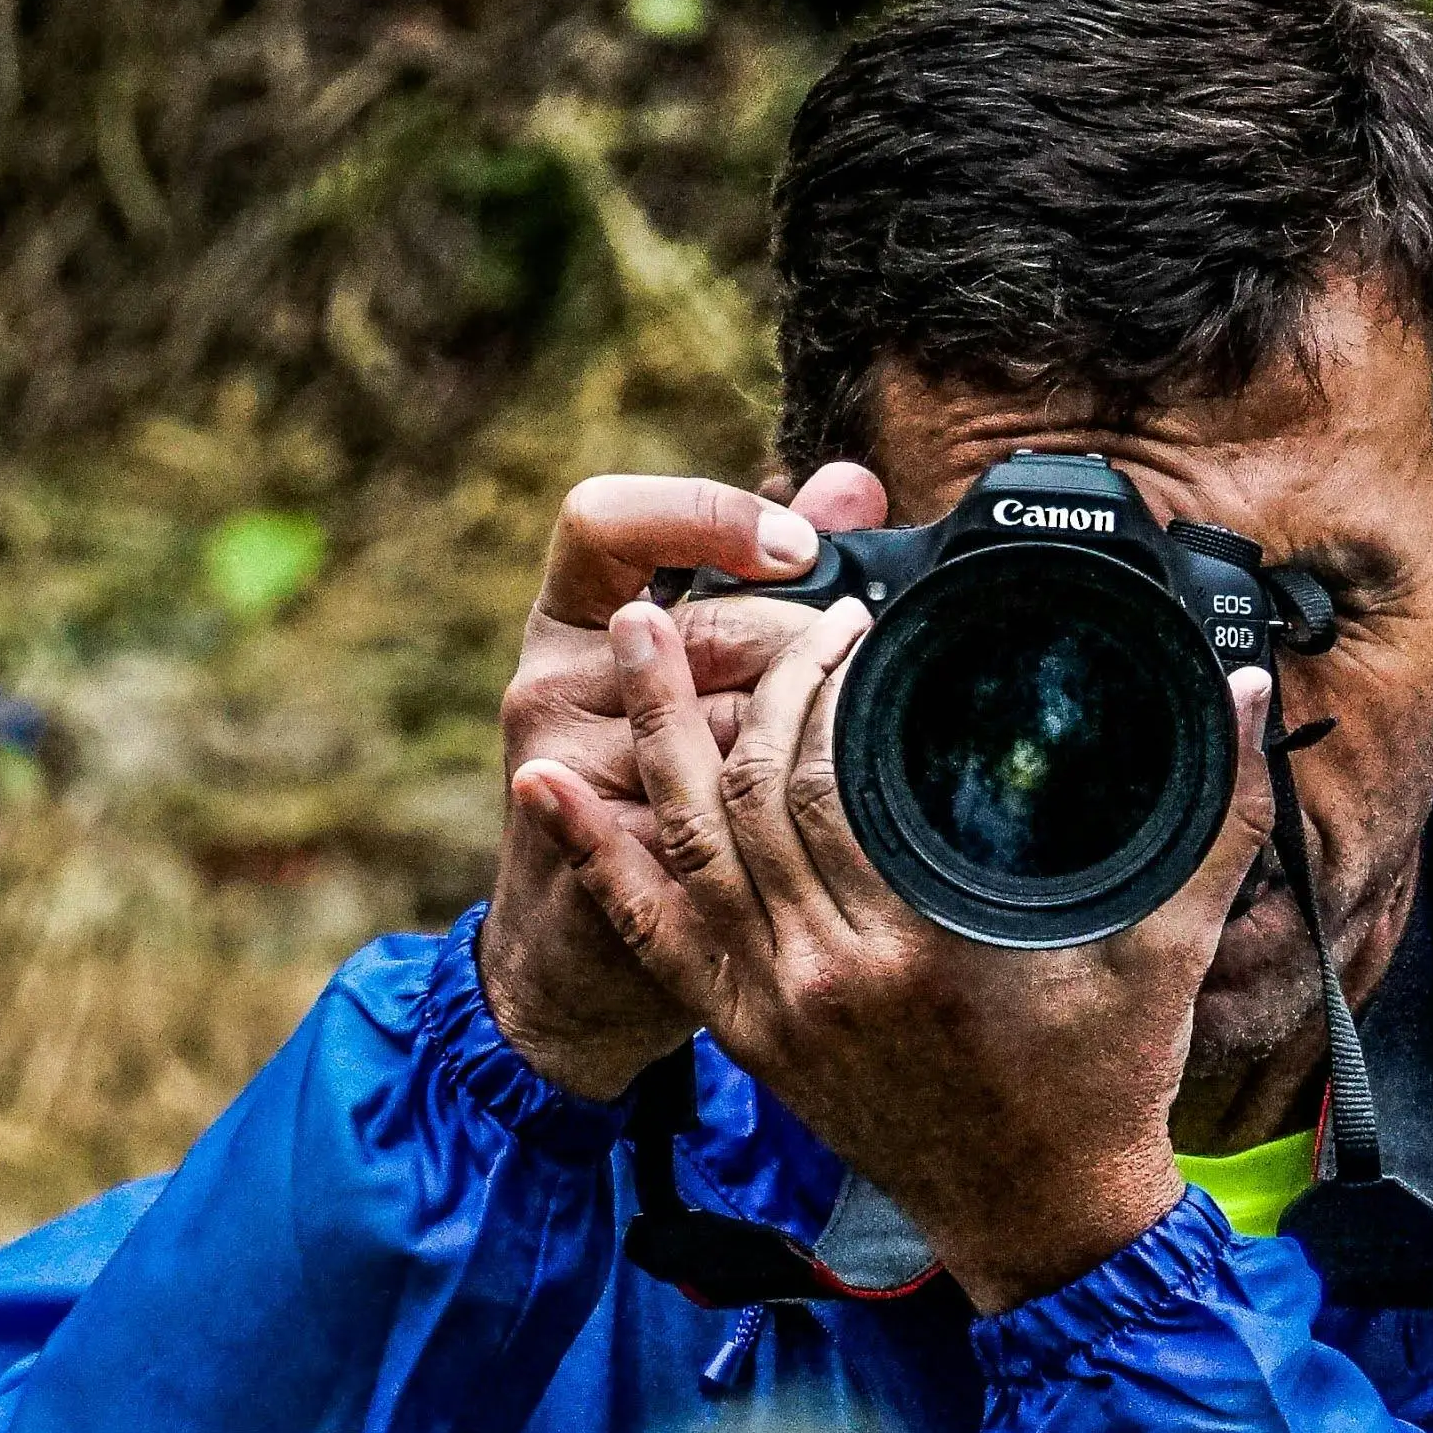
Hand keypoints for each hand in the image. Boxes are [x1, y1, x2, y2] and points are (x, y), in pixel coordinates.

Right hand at [478, 461, 891, 1099]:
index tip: (798, 545)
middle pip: (692, 631)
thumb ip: (769, 568)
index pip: (604, 520)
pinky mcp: (602, 861)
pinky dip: (791, 821)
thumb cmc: (660, 788)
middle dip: (797, 646)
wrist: (578, 951)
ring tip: (879, 733)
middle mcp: (552, 685)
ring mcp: (565, 774)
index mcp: (571, 620)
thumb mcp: (701, 666)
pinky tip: (853, 814)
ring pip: (714, 730)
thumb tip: (850, 482)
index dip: (699, 517)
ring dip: (806, 735)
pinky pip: (716, 829)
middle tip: (875, 658)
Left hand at [538, 580, 1278, 1314]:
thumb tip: (1247, 689)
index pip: (833, 779)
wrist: (1046, 1226)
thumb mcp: (1170, 949)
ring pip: (687, 851)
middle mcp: (828, 979)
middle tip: (735, 606)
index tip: (851, 616)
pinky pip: (657, 937)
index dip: (827, 681)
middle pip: (744, 798)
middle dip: (737, 686)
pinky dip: (600, 861)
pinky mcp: (749, 1042)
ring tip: (628, 638)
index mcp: (920, 948)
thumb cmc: (1108, 1088)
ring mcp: (776, 1014)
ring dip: (652, 737)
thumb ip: (1214, 816)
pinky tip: (555, 792)